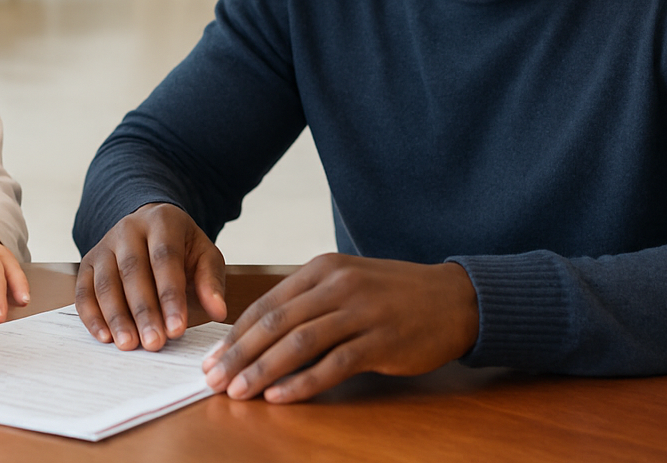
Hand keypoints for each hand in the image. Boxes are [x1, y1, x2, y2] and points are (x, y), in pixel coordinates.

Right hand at [74, 202, 227, 351]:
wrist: (150, 229)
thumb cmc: (182, 249)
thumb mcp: (205, 256)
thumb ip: (211, 282)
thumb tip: (218, 311)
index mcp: (162, 221)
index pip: (165, 259)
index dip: (170, 296)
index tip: (177, 330)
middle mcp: (128, 229)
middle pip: (132, 271)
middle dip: (144, 311)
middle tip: (154, 343)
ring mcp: (104, 244)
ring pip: (105, 282)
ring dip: (116, 317)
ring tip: (129, 345)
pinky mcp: (88, 262)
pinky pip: (84, 290)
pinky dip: (92, 316)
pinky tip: (105, 337)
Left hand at [200, 254, 478, 402]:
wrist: (454, 299)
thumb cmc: (394, 294)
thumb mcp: (347, 283)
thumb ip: (308, 301)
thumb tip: (260, 333)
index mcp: (322, 269)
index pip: (267, 304)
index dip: (236, 334)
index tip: (212, 357)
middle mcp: (337, 286)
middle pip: (275, 323)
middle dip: (238, 354)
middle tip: (213, 379)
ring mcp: (360, 312)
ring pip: (298, 343)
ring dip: (263, 370)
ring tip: (238, 391)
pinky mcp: (381, 341)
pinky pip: (333, 365)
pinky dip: (303, 382)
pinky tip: (280, 397)